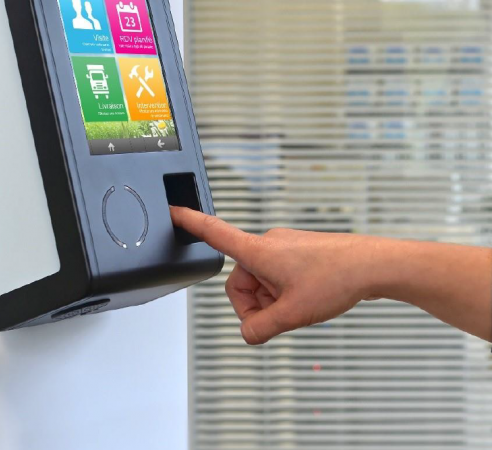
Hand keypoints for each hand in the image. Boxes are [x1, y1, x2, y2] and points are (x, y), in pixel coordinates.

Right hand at [170, 206, 380, 344]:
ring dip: (272, 299)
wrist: (372, 264)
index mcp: (258, 251)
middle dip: (254, 303)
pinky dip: (283, 291)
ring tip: (299, 305)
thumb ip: (262, 328)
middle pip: (240, 279)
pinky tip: (306, 298)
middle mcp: (267, 243)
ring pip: (260, 280)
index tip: (172, 211)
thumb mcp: (293, 313)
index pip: (214, 232)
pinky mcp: (297, 251)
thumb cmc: (336, 278)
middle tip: (279, 315)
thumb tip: (248, 333)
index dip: (190, 222)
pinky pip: (276, 275)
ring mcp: (283, 247)